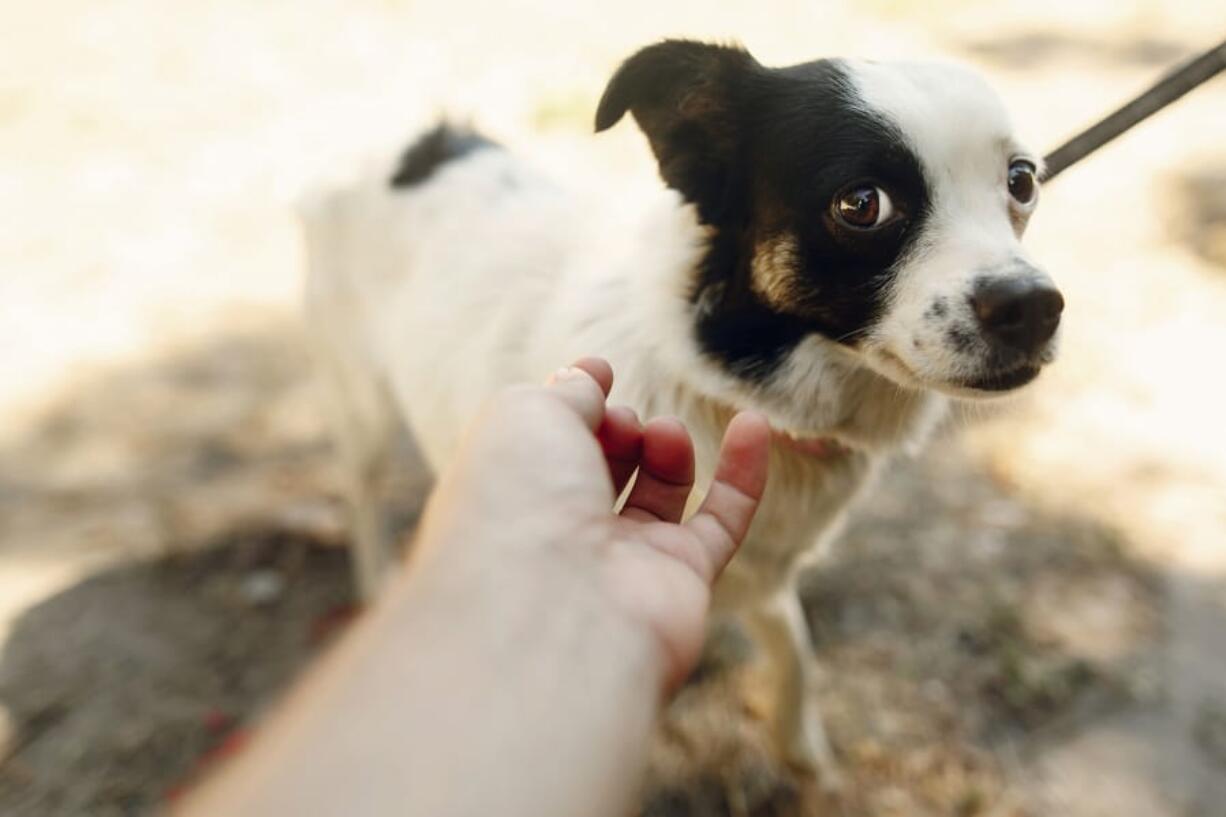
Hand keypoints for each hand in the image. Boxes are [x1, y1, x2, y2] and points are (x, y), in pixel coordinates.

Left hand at [413, 357, 770, 689]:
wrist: (551, 610)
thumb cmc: (518, 504)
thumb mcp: (525, 415)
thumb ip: (566, 392)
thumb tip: (590, 377)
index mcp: (509, 500)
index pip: (546, 447)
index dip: (574, 405)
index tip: (601, 371)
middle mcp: (561, 538)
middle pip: (602, 470)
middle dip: (617, 429)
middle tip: (623, 422)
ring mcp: (622, 564)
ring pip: (659, 495)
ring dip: (668, 447)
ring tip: (663, 434)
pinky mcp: (681, 582)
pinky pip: (722, 523)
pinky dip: (743, 474)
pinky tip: (753, 425)